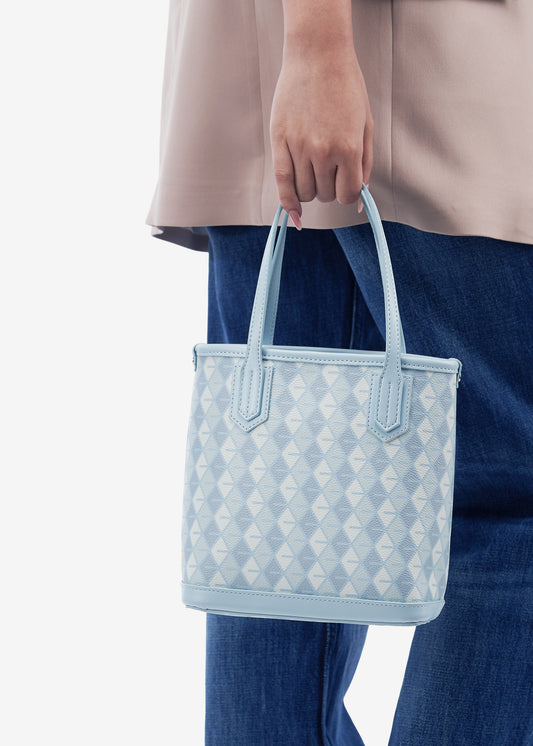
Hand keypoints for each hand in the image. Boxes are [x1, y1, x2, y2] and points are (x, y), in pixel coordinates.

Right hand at [270, 45, 373, 228]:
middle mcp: (323, 151)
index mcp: (349, 147)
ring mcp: (299, 147)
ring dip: (310, 189)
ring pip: (304, 192)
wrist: (318, 55)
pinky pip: (282, 182)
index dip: (348, 194)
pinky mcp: (279, 140)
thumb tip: (360, 199)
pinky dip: (288, 202)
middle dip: (329, 188)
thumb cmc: (346, 87)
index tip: (345, 185)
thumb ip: (365, 164)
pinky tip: (294, 212)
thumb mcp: (366, 125)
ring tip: (313, 171)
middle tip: (329, 169)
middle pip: (325, 195)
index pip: (347, 194)